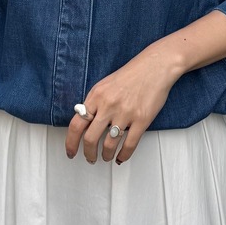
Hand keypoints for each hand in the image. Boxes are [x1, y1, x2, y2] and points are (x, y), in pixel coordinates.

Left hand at [65, 46, 181, 164]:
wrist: (155, 67)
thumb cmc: (132, 74)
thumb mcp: (105, 85)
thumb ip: (94, 102)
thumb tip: (84, 122)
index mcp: (96, 96)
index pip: (76, 124)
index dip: (70, 142)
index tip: (70, 151)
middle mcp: (108, 105)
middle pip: (90, 138)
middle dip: (88, 153)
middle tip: (90, 158)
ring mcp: (125, 113)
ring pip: (109, 145)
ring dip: (105, 155)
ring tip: (106, 156)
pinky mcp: (142, 120)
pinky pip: (129, 145)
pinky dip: (123, 155)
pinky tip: (120, 157)